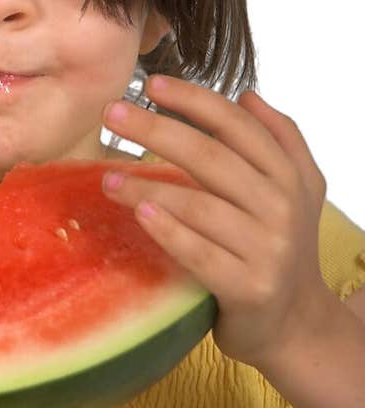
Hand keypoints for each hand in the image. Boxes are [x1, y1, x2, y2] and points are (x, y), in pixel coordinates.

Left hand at [100, 76, 332, 369]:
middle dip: (157, 129)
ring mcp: (267, 248)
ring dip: (148, 185)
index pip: (237, 127)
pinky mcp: (248, 286)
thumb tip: (247, 95)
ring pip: (199, 205)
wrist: (295, 323)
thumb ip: (281, 139)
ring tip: (108, 177)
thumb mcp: (299, 189)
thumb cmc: (282, 246)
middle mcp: (282, 207)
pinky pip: (200, 253)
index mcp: (288, 176)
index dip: (194, 101)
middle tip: (112, 113)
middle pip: (212, 157)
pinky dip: (168, 231)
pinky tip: (139, 214)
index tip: (151, 84)